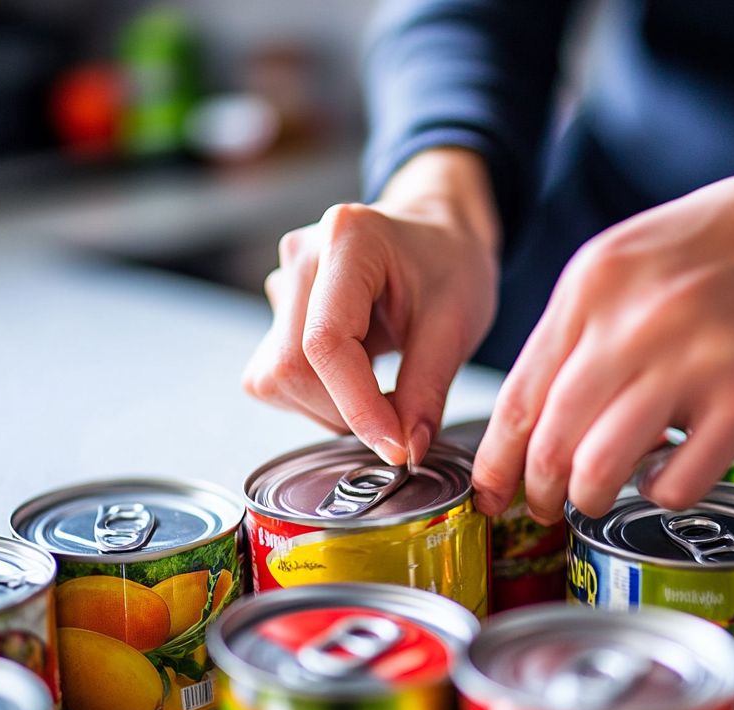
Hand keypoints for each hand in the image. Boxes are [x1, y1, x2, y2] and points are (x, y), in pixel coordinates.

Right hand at [243, 148, 500, 465]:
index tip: (394, 445)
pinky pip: (277, 379)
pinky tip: (355, 377)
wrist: (436, 236)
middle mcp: (302, 256)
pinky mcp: (276, 313)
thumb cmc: (449, 265)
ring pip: (277, 380)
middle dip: (344, 412)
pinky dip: (317, 398)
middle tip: (398, 417)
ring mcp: (281, 283)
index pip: (325, 342)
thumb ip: (427, 390)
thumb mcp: (457, 324)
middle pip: (291, 367)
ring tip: (380, 387)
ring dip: (329, 408)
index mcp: (349, 238)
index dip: (356, 406)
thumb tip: (404, 449)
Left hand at [473, 157, 733, 522]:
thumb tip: (533, 417)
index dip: (495, 460)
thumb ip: (575, 330)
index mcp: (591, 287)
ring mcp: (692, 362)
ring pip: (602, 468)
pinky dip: (659, 495)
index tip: (489, 491)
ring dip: (589, 499)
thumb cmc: (723, 245)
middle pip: (551, 442)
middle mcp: (634, 324)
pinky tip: (661, 478)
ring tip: (595, 499)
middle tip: (543, 506)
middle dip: (537, 491)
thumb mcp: (625, 259)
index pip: (518, 397)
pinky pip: (679, 480)